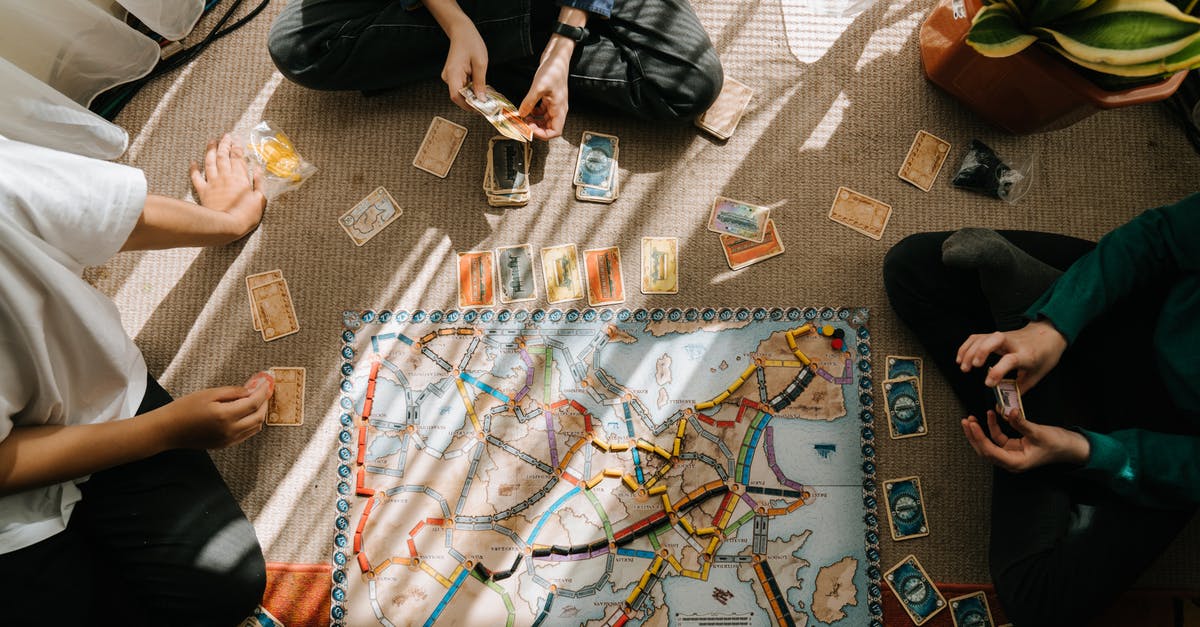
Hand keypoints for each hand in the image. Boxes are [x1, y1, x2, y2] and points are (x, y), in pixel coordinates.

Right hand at [158, 372, 273, 449]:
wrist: (168, 429)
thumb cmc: (184, 408)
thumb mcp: (209, 394)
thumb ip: (233, 392)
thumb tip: (251, 390)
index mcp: (225, 416)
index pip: (253, 404)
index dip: (262, 393)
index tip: (266, 383)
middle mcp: (230, 431)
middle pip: (258, 417)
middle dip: (264, 403)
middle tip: (263, 391)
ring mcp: (228, 440)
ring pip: (254, 427)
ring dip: (259, 414)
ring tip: (256, 400)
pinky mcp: (224, 445)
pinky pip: (245, 434)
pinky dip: (251, 423)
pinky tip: (246, 413)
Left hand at [190, 134, 265, 238]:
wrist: (226, 226)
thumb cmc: (246, 215)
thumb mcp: (260, 199)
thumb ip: (259, 183)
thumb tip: (259, 169)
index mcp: (240, 177)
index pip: (238, 157)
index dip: (237, 147)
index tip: (237, 139)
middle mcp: (225, 176)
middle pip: (224, 156)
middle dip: (224, 144)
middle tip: (225, 135)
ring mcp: (213, 183)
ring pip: (210, 162)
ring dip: (211, 150)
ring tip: (211, 141)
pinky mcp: (203, 192)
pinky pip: (196, 178)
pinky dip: (194, 169)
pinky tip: (193, 162)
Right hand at [443, 19, 487, 110]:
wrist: (461, 32)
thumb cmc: (471, 43)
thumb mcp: (480, 63)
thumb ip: (480, 82)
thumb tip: (481, 99)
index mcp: (453, 73)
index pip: (456, 96)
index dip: (468, 105)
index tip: (481, 109)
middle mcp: (448, 77)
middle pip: (459, 96)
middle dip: (473, 102)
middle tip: (488, 105)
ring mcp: (449, 77)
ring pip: (461, 93)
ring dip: (473, 96)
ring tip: (487, 97)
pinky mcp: (453, 76)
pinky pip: (462, 87)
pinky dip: (471, 90)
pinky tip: (481, 89)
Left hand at [519, 36, 572, 140]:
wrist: (557, 56)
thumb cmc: (554, 69)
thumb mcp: (539, 87)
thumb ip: (529, 102)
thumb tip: (522, 114)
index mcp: (559, 109)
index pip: (555, 131)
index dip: (543, 134)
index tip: (531, 130)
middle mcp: (558, 108)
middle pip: (549, 127)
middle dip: (536, 128)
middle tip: (525, 124)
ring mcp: (554, 103)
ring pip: (544, 120)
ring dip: (534, 121)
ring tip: (524, 118)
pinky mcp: (548, 98)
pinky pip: (542, 111)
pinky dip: (534, 113)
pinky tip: (527, 109)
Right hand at [956, 319, 1067, 391]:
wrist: (1048, 335)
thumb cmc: (1043, 357)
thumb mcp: (1036, 376)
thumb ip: (1018, 390)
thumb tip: (1002, 406)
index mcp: (1027, 356)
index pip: (1011, 360)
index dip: (998, 372)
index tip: (988, 384)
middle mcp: (1014, 344)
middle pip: (995, 339)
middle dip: (981, 352)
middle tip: (972, 367)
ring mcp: (1003, 337)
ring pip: (983, 337)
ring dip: (969, 351)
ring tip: (964, 368)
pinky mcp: (994, 335)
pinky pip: (976, 338)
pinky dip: (966, 347)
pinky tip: (961, 359)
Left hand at [961, 407, 1089, 471]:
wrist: (1071, 448)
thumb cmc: (1058, 444)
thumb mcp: (1039, 432)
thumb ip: (1021, 423)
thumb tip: (1008, 412)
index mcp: (1016, 462)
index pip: (991, 452)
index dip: (980, 438)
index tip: (972, 425)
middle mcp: (1011, 461)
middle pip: (985, 450)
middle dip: (974, 436)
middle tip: (966, 421)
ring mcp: (1011, 454)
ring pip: (989, 444)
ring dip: (980, 432)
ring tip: (971, 419)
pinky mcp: (1013, 447)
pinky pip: (998, 438)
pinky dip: (992, 427)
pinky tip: (990, 415)